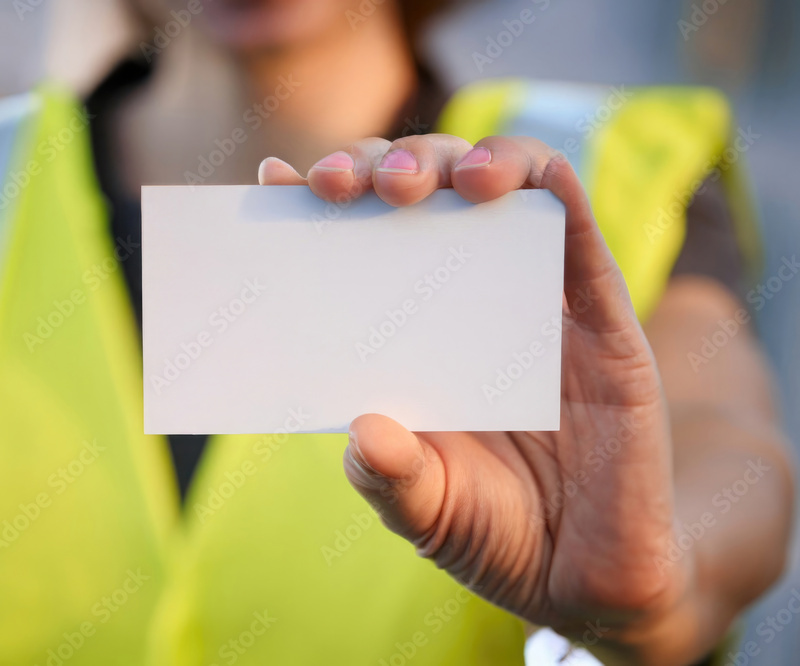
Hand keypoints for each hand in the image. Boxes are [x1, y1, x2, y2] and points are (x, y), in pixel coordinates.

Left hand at [259, 135, 689, 663]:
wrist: (585, 575)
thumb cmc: (492, 532)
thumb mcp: (421, 508)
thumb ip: (386, 476)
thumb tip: (365, 430)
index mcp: (407, 337)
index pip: (355, 246)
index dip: (315, 206)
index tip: (274, 182)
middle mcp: (463, 302)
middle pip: (420, 198)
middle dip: (377, 168)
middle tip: (341, 185)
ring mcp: (532, 300)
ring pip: (497, 190)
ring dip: (454, 162)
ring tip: (415, 184)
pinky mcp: (601, 313)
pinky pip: (576, 229)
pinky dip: (546, 187)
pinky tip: (514, 180)